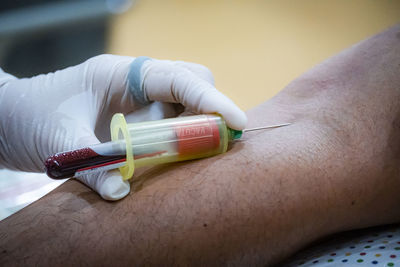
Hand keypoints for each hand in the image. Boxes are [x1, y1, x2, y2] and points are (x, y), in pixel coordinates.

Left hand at [0, 55, 246, 199]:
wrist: (9, 120)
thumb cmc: (30, 118)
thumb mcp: (61, 143)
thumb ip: (94, 168)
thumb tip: (123, 194)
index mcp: (120, 73)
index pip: (179, 77)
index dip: (212, 99)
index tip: (236, 122)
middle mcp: (135, 81)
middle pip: (191, 82)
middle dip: (207, 110)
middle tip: (213, 141)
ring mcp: (136, 97)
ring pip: (184, 102)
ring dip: (192, 126)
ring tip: (187, 152)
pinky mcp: (134, 115)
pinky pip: (169, 121)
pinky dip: (176, 138)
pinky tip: (167, 155)